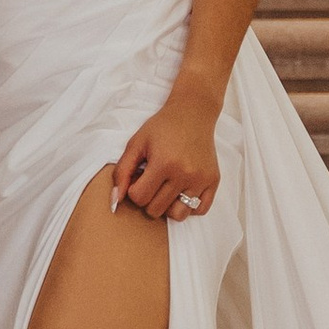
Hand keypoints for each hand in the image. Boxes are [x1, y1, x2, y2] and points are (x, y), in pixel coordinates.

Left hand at [109, 75, 221, 221]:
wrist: (193, 113)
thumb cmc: (162, 127)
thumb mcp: (136, 143)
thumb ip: (122, 172)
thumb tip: (115, 201)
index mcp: (164, 163)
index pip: (140, 198)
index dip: (135, 190)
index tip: (140, 177)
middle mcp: (184, 173)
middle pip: (156, 210)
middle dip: (149, 198)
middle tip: (153, 181)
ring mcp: (201, 179)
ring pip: (178, 215)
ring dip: (168, 206)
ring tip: (167, 188)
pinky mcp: (213, 181)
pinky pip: (199, 210)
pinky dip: (189, 205)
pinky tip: (183, 189)